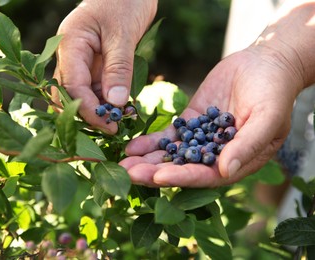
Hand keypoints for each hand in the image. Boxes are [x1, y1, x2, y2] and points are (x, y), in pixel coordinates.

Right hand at [52, 0, 156, 133]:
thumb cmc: (125, 1)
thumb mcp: (123, 34)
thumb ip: (118, 68)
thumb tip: (116, 103)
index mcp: (69, 44)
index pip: (71, 85)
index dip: (87, 108)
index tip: (109, 123)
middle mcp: (70, 56)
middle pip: (67, 94)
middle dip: (86, 114)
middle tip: (111, 127)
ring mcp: (80, 62)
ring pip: (80, 95)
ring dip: (97, 110)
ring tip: (120, 120)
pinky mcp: (93, 66)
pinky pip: (94, 89)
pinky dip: (105, 101)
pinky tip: (121, 107)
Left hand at [120, 47, 302, 186]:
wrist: (264, 64)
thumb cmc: (274, 92)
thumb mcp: (268, 118)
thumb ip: (247, 145)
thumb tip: (225, 170)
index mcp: (237, 162)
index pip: (206, 176)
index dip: (182, 177)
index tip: (158, 176)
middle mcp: (216, 155)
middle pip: (183, 168)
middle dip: (155, 172)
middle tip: (128, 174)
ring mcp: (201, 138)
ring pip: (172, 153)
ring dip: (147, 160)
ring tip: (123, 163)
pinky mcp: (191, 121)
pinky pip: (169, 135)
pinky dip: (151, 141)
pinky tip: (132, 146)